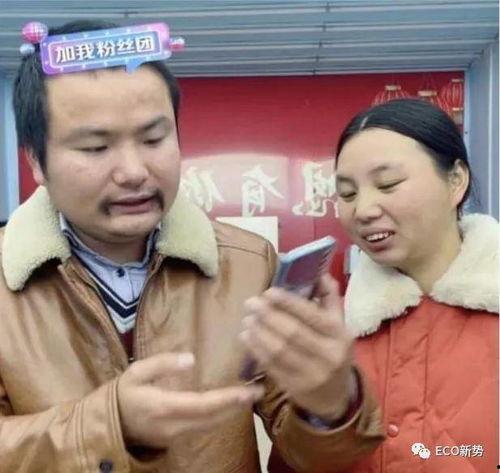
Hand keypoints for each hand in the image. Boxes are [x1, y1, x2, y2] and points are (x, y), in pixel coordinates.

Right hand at [117, 352, 263, 447]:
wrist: (109, 426)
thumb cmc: (123, 394)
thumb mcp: (136, 372)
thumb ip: (163, 363)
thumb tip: (191, 359)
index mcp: (164, 407)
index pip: (203, 405)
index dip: (227, 399)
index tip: (247, 390)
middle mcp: (175, 426)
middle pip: (213, 418)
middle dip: (237, 405)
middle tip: (259, 389)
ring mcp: (177, 436)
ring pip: (211, 425)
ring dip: (232, 411)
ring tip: (250, 395)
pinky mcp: (178, 438)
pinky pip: (205, 427)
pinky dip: (221, 415)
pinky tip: (231, 405)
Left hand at [240, 273, 354, 420]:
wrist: (336, 396)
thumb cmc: (333, 350)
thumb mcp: (339, 325)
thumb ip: (329, 298)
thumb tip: (320, 273)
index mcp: (340, 335)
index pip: (312, 315)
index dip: (288, 303)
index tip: (268, 292)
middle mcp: (328, 355)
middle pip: (292, 332)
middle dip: (268, 316)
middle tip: (250, 303)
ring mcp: (311, 374)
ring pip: (279, 350)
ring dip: (258, 332)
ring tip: (247, 319)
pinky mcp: (294, 387)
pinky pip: (271, 366)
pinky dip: (256, 349)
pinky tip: (246, 337)